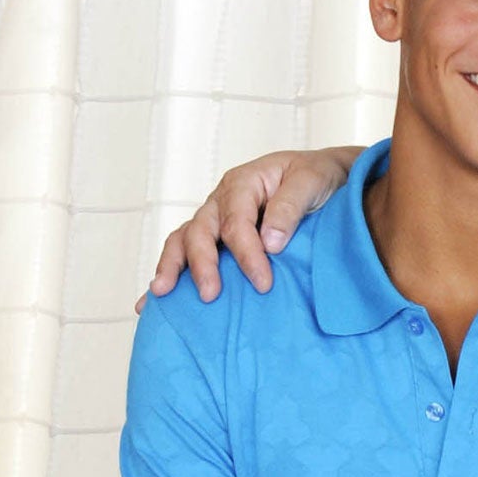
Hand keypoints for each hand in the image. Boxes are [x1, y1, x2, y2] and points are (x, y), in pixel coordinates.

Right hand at [137, 147, 356, 309]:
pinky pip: (185, 251)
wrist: (325, 175)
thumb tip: (269, 242)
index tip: (263, 283)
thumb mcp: (311, 181)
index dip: (247, 254)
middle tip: (210, 295)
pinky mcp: (215, 235)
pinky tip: (151, 301)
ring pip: (183, 240)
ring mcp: (214, 217)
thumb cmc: (317, 177)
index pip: (236, 222)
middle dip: (202, 265)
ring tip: (161, 294)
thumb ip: (289, 208)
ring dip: (171, 266)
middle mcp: (222, 199)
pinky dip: (168, 272)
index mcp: (243, 182)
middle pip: (200, 231)